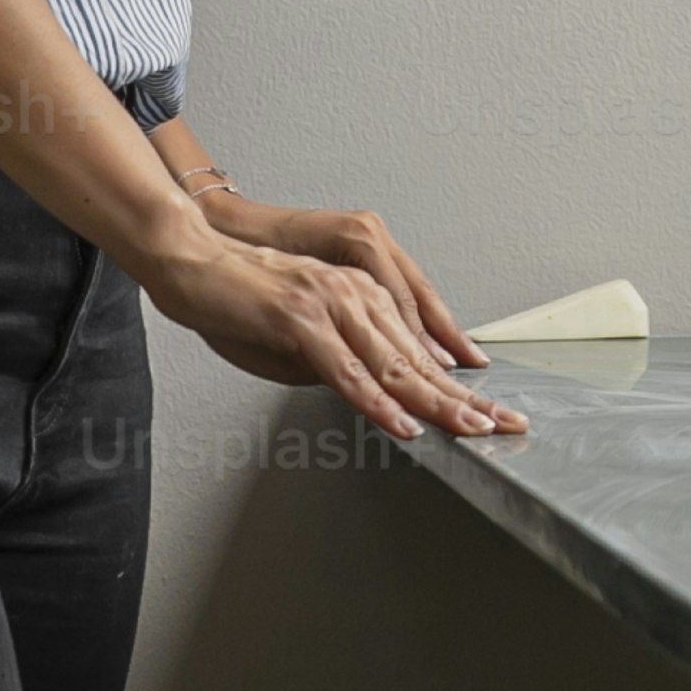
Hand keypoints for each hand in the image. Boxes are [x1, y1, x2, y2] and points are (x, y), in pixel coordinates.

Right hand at [135, 212, 523, 441]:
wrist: (186, 259)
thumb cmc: (232, 299)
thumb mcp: (293, 340)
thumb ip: (333, 360)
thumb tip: (363, 392)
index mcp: (358, 295)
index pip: (416, 350)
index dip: (454, 387)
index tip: (487, 414)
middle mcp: (353, 294)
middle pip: (417, 358)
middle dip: (463, 398)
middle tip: (503, 425)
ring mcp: (329, 302)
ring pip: (391, 365)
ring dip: (433, 402)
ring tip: (468, 430)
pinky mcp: (300, 317)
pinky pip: (347, 370)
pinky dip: (376, 402)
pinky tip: (401, 423)